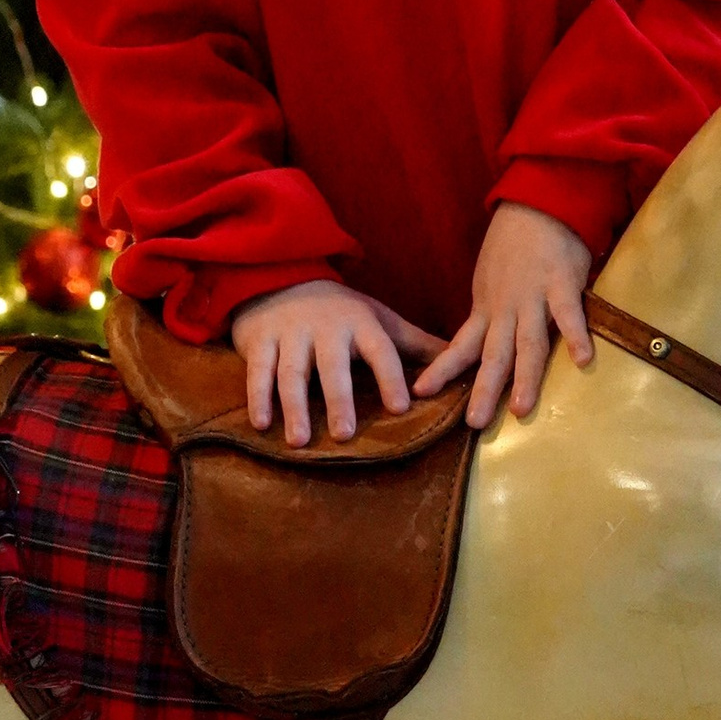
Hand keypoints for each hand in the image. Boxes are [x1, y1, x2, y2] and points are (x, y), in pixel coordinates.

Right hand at [231, 282, 441, 445]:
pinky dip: (258, 398)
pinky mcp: (260, 342)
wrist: (280, 278)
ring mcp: (290, 334)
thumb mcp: (378, 318)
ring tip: (301, 441)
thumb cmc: (338, 310)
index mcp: (360, 323)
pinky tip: (262, 425)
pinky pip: (258, 372)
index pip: (380, 351)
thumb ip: (415, 344)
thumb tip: (462, 364)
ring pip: (292, 373)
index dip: (391, 378)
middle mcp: (325, 328)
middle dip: (338, 399)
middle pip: (332, 366)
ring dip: (294, 407)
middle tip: (345, 434)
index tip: (400, 408)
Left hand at [413, 203, 594, 430]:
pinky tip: (583, 361)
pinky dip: (576, 335)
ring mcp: (534, 296)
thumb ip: (489, 315)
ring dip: (525, 377)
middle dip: (484, 390)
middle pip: (494, 356)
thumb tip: (477, 348)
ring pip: (528, 344)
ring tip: (521, 410)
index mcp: (487, 308)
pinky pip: (570, 313)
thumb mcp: (489, 281)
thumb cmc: (514, 245)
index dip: (443, 370)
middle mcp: (506, 308)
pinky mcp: (563, 282)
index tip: (421, 394)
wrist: (536, 202)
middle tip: (474, 423)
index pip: (462, 346)